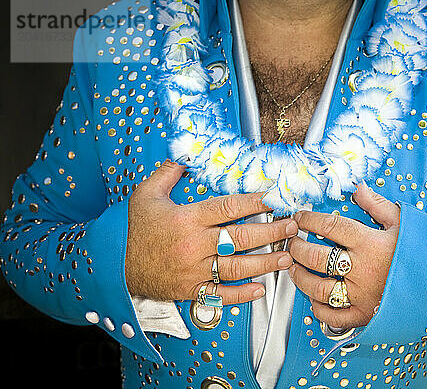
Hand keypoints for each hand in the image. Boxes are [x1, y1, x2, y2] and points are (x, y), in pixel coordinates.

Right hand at [125, 160, 297, 303]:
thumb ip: (168, 173)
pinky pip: (221, 294)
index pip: (228, 207)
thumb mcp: (146, 195)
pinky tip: (259, 288)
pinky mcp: (191, 289)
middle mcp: (193, 245)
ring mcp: (194, 270)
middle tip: (291, 227)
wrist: (113, 266)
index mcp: (186, 219)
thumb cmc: (133, 231)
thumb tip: (184, 155)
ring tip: (286, 257)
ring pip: (237, 266)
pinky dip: (241, 293)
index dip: (254, 202)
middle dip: (271, 231)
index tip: (273, 199)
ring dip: (265, 262)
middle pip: (241, 237)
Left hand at [288, 182, 400, 328]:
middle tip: (292, 242)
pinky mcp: (364, 315)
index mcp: (370, 243)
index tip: (300, 218)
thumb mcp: (404, 222)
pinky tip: (313, 298)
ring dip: (300, 277)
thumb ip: (377, 205)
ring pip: (318, 288)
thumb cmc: (424, 253)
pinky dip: (318, 308)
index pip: (329, 226)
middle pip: (316, 257)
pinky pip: (333, 315)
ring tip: (294, 268)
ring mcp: (361, 295)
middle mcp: (362, 269)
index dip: (309, 220)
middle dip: (298, 248)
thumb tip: (358, 188)